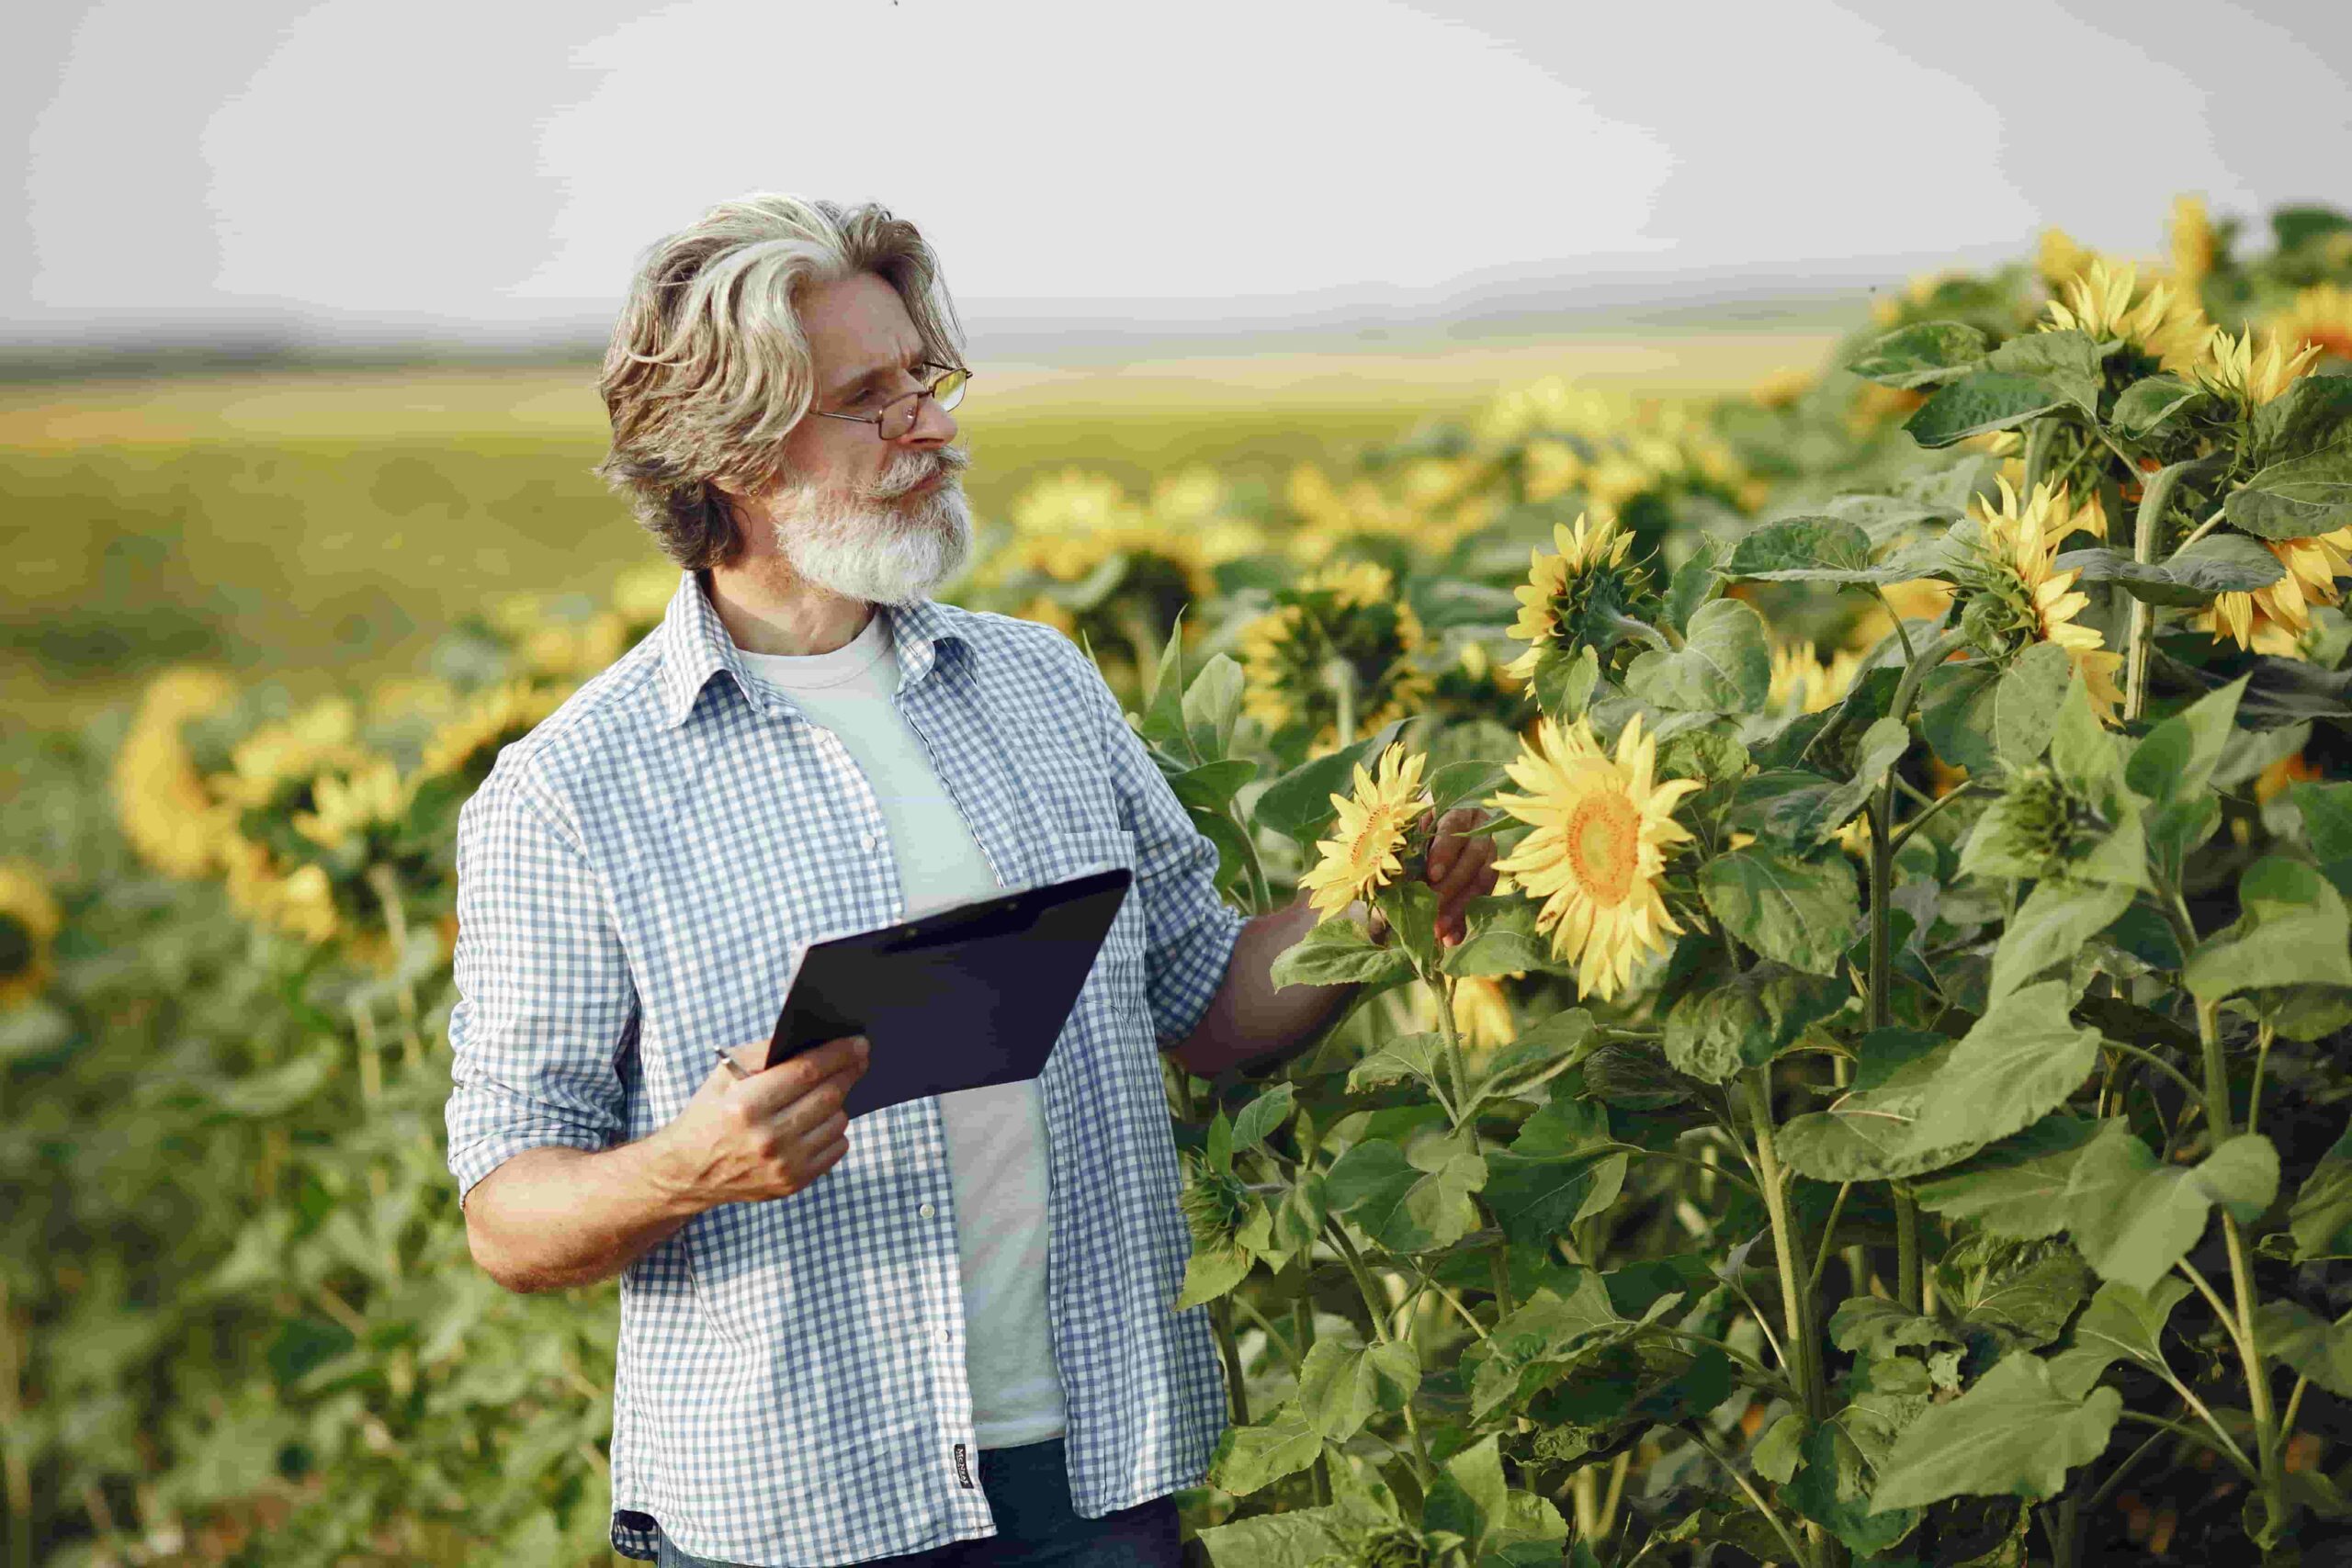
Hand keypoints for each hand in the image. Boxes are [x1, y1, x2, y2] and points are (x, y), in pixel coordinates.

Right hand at [655, 1033, 870, 1208]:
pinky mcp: (793, 1184)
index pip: (807, 1071)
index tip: (859, 1043)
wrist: (689, 1171)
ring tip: (826, 1093)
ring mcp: (782, 1165)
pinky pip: (836, 1148)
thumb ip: (764, 1053)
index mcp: (746, 1105)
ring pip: (837, 1121)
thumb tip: (812, 1040)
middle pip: (829, 1095)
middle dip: (848, 1072)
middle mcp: (767, 1138)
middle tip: (858, 1060)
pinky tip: (817, 1122)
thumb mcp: (723, 1075)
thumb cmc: (709, 1114)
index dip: (838, 1054)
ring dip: (839, 1102)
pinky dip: (834, 1130)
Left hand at [1365, 806, 1500, 948]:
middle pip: (1472, 857)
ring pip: (1481, 881)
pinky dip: (1465, 920)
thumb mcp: (1413, 838)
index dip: (1444, 851)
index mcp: (1456, 812)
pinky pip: (1482, 901)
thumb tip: (1393, 888)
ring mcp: (1490, 853)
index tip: (1431, 874)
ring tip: (1439, 931)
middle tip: (1431, 912)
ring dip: (1459, 908)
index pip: (1453, 827)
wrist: (1441, 835)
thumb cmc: (1419, 835)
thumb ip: (1407, 856)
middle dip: (1451, 887)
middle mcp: (1479, 830)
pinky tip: (1452, 937)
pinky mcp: (1490, 878)